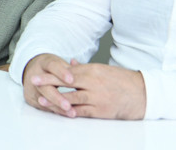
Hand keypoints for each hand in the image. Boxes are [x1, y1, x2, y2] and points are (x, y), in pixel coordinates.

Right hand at [22, 53, 78, 115]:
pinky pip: (42, 107)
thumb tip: (84, 71)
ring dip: (58, 107)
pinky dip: (55, 110)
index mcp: (44, 62)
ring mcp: (31, 87)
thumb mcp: (60, 64)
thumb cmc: (52, 69)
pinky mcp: (30, 98)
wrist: (32, 72)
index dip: (61, 73)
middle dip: (57, 97)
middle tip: (68, 105)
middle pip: (45, 86)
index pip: (52, 66)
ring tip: (71, 113)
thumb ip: (71, 69)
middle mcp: (35, 74)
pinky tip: (65, 114)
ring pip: (43, 99)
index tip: (71, 80)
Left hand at [23, 56, 145, 119]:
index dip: (51, 73)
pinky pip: (82, 111)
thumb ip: (84, 68)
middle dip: (48, 83)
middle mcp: (93, 83)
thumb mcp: (102, 70)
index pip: (67, 72)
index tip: (38, 73)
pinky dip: (71, 112)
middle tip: (34, 81)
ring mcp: (97, 97)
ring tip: (41, 100)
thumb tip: (70, 63)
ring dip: (55, 100)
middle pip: (66, 83)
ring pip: (71, 99)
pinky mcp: (101, 110)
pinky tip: (60, 112)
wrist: (142, 93)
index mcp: (92, 71)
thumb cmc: (121, 80)